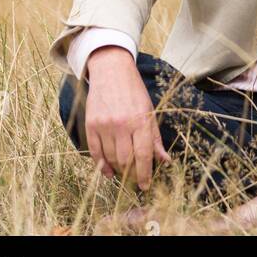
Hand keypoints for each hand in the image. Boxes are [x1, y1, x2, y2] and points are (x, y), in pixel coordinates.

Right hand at [84, 47, 170, 189]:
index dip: (145, 174)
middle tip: (135, 180)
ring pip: (111, 158)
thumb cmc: (134, 91)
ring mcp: (104, 125)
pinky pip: (95, 152)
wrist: (111, 70)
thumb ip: (155, 138)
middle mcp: (122, 124)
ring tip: (124, 173)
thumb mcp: (150, 110)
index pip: (144, 155)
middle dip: (131, 175)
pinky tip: (108, 171)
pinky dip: (101, 165)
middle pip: (126, 160)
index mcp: (140, 120)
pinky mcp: (91, 124)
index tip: (146, 185)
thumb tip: (165, 161)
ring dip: (118, 170)